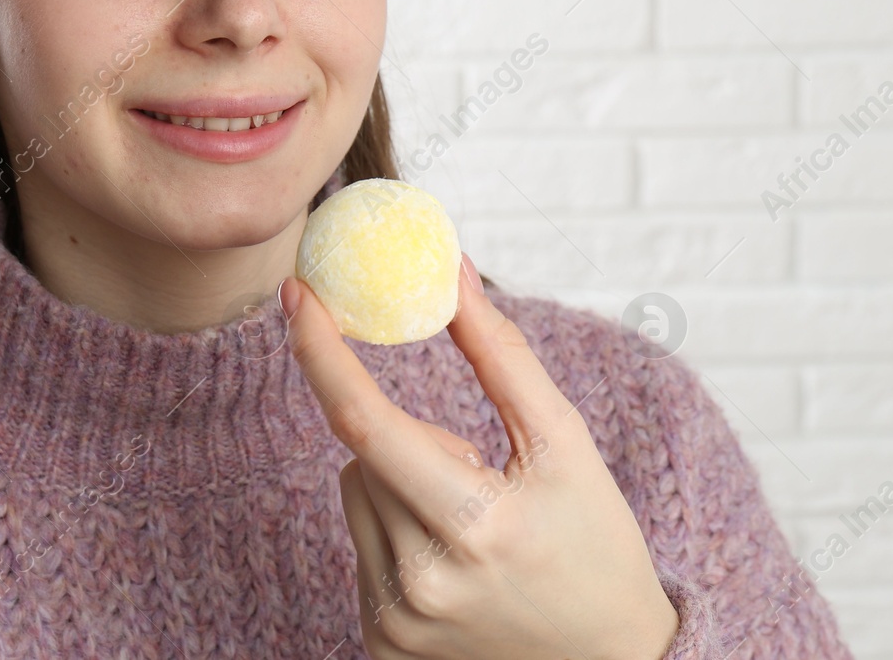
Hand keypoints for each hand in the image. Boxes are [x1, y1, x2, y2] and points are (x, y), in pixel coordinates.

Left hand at [280, 253, 679, 659]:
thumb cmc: (595, 542)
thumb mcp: (564, 442)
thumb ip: (501, 354)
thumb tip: (452, 270)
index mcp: (473, 526)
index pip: (365, 423)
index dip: (322, 352)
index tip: (297, 294)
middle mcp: (421, 584)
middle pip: (359, 455)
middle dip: (409, 437)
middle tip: (477, 468)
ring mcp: (395, 624)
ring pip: (354, 495)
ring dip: (398, 482)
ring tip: (473, 523)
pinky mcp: (380, 647)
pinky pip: (359, 546)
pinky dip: (396, 530)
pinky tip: (456, 562)